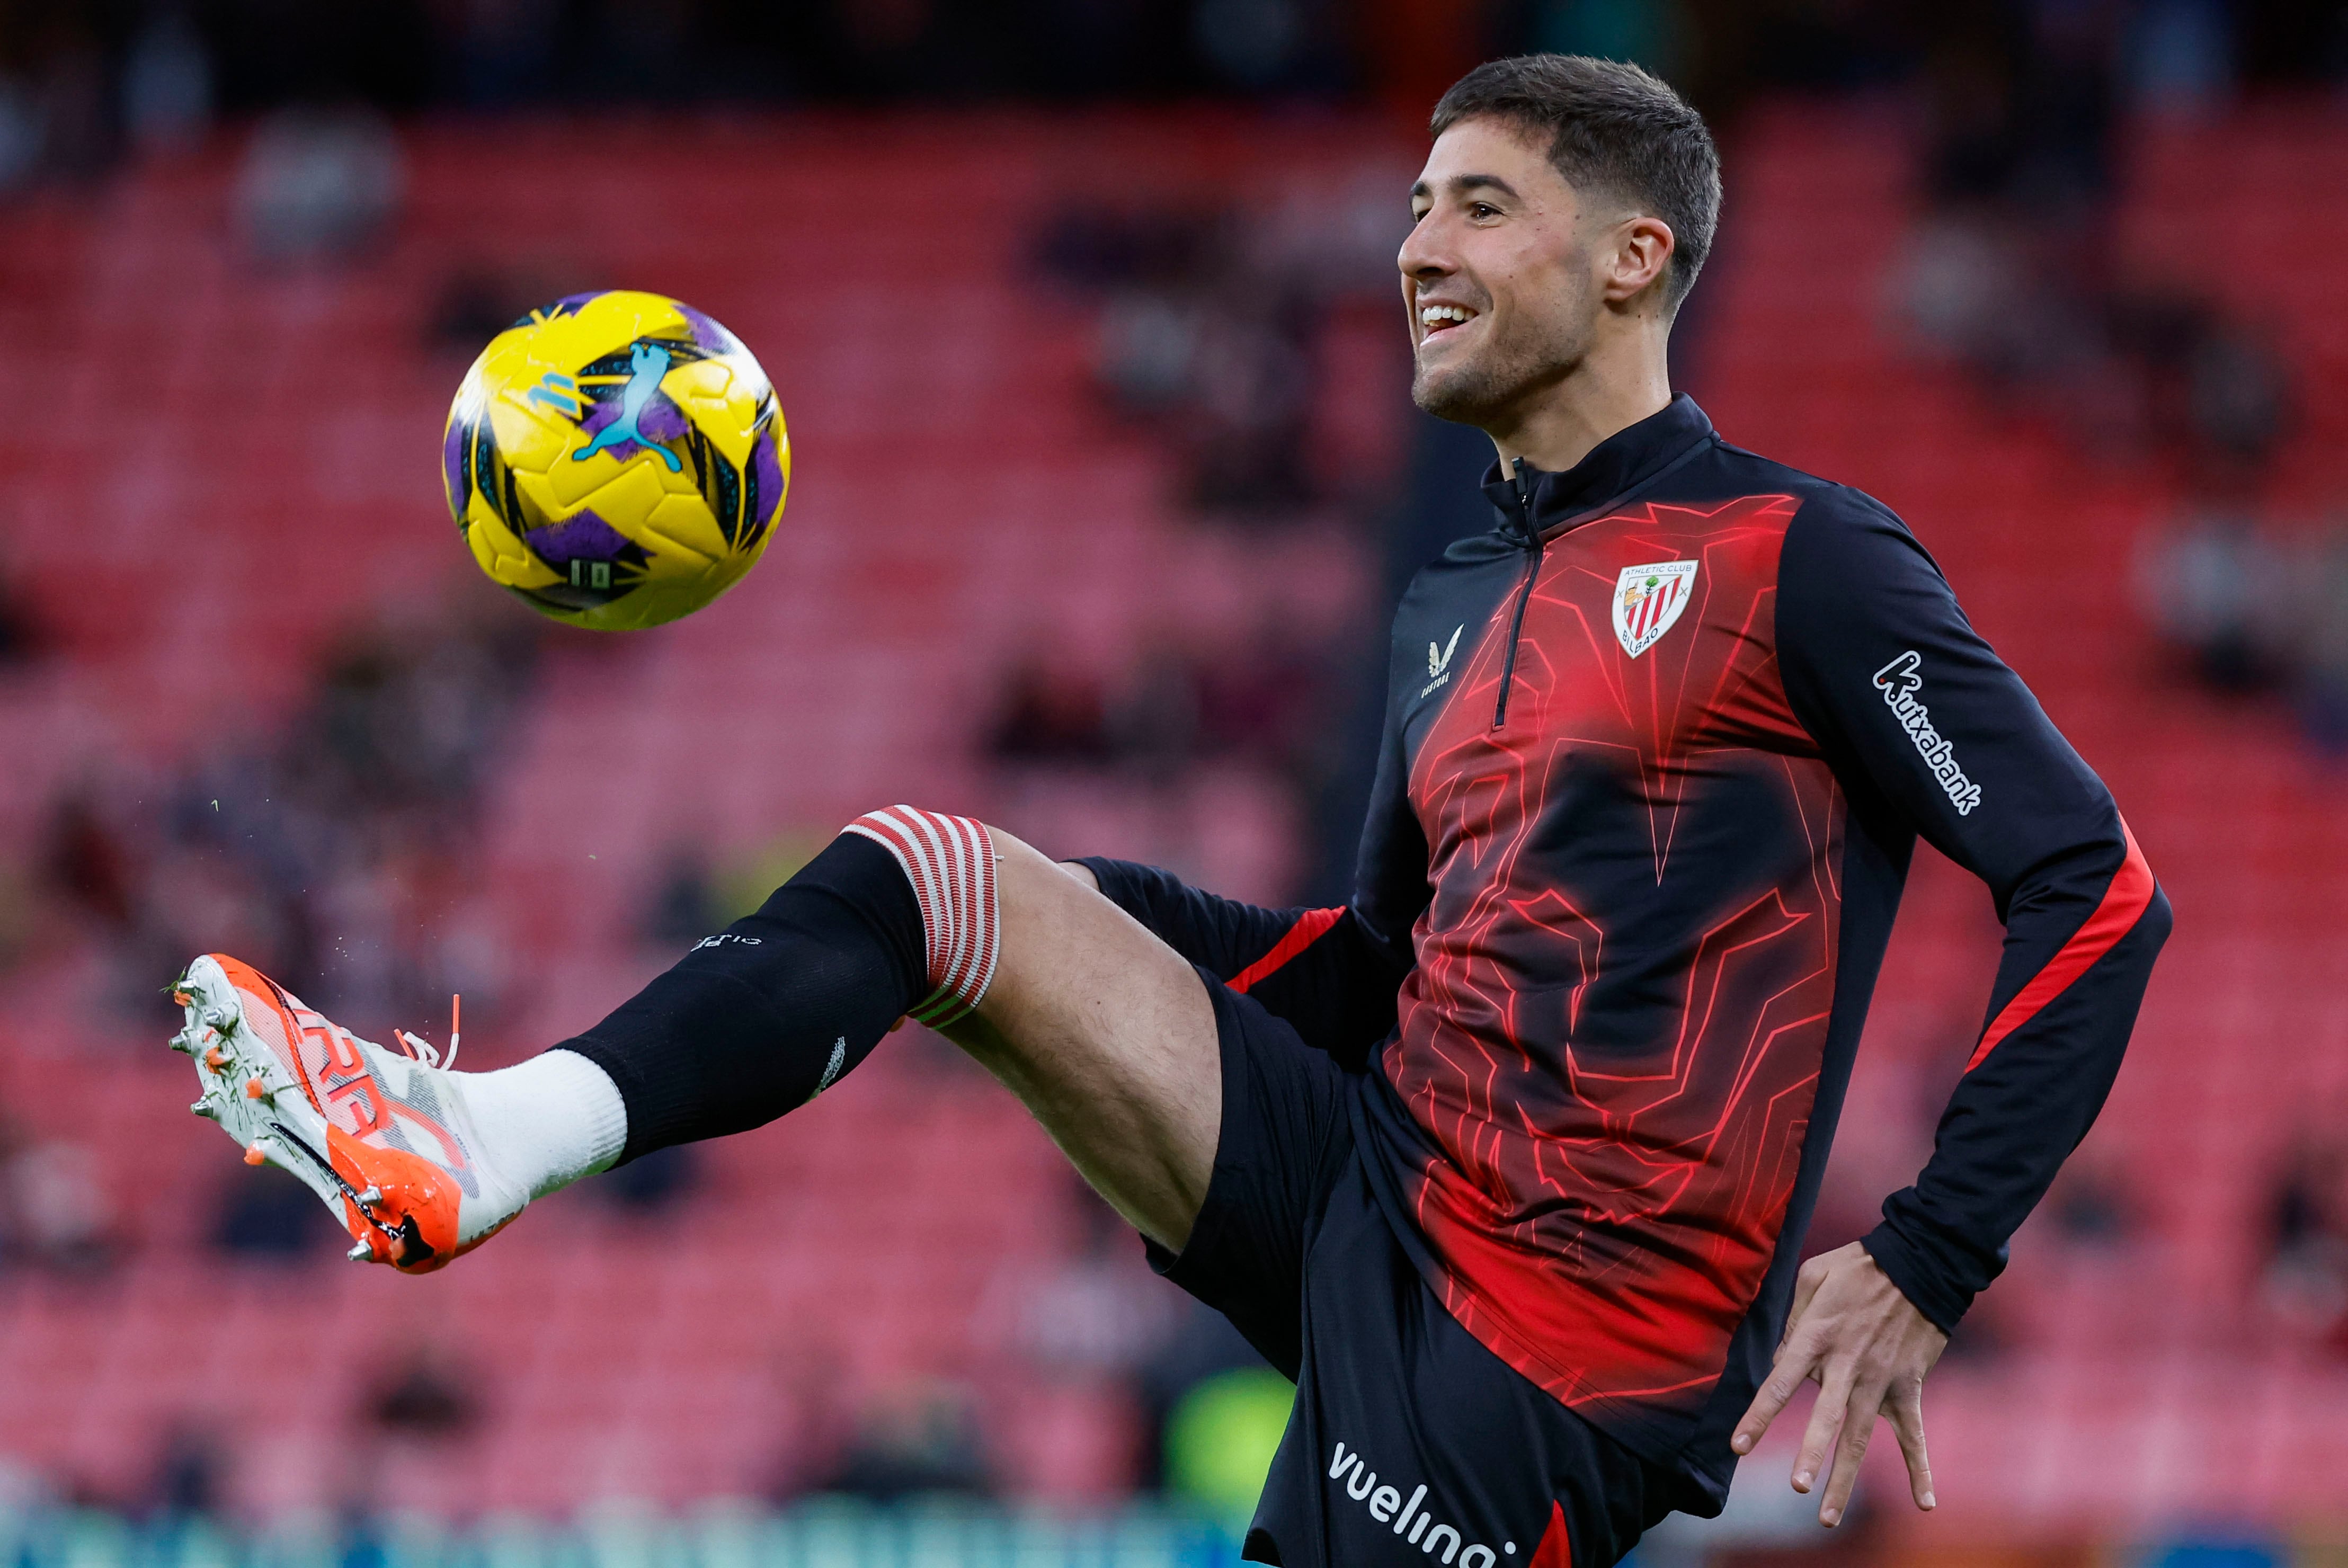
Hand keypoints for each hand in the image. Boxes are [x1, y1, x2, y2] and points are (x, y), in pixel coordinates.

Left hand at [1731, 1241, 1947, 1526]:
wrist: (1919, 1262)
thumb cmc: (1858, 1266)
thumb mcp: (1812, 1277)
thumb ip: (1792, 1320)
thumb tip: (1781, 1359)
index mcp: (1816, 1336)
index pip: (1779, 1384)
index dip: (1757, 1417)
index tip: (1738, 1447)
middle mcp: (1847, 1364)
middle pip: (1826, 1417)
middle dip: (1811, 1453)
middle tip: (1797, 1487)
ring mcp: (1880, 1379)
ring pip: (1860, 1436)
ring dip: (1844, 1476)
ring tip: (1827, 1516)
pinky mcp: (1908, 1385)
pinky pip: (1914, 1434)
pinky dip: (1921, 1469)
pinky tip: (1924, 1503)